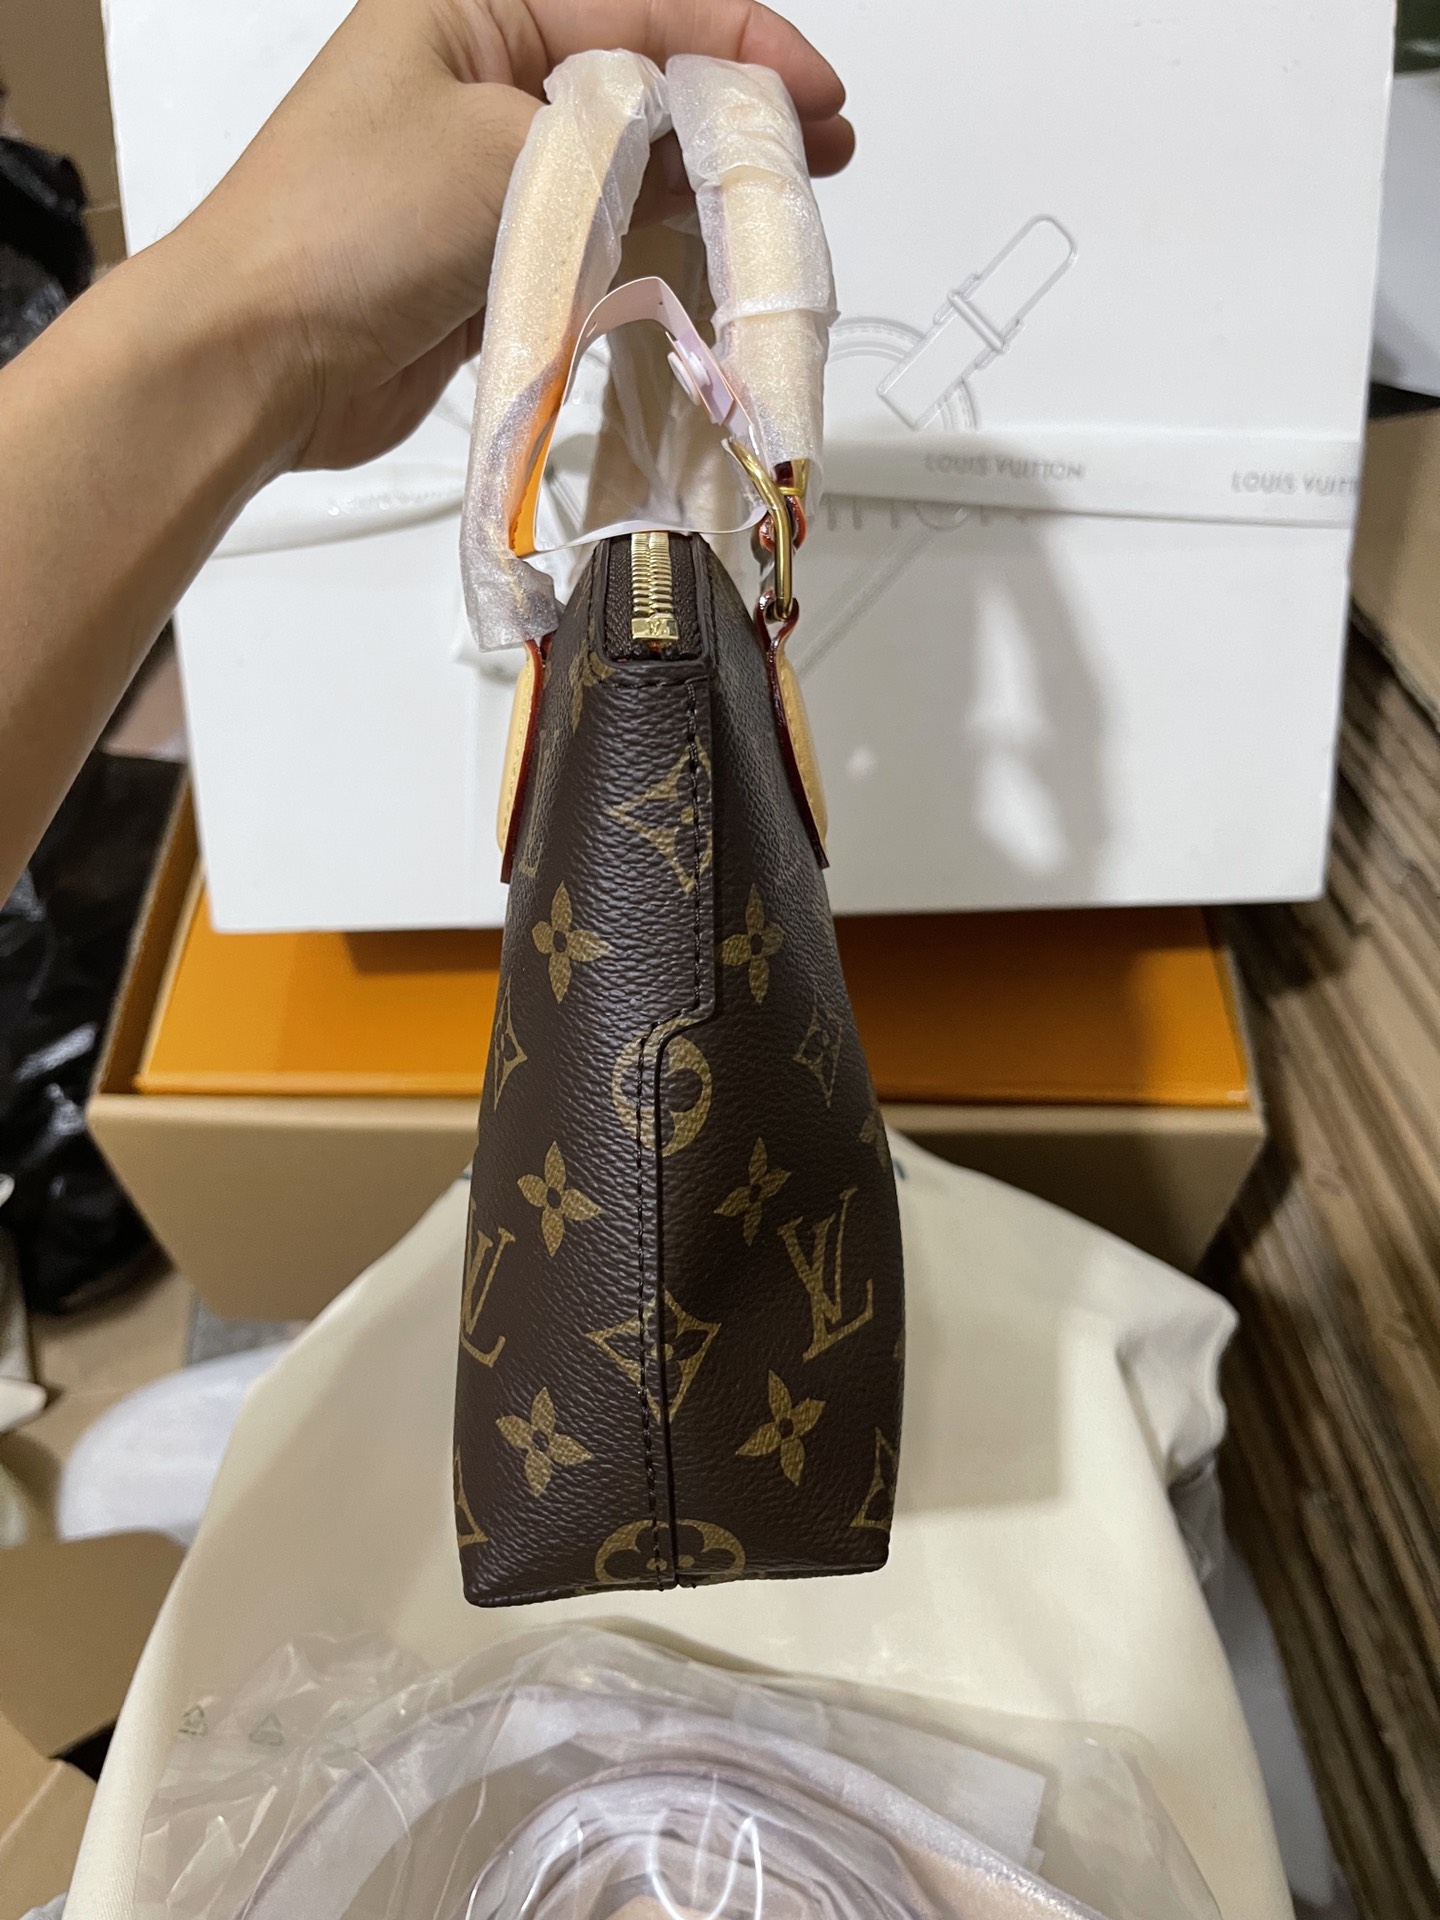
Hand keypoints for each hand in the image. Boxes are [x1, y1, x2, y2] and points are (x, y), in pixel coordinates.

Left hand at [175, 0, 852, 472]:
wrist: (258, 361)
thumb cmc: (341, 230)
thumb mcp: (508, 153)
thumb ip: (623, 141)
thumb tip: (705, 141)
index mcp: (473, 3)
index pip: (642, 4)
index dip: (743, 47)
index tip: (818, 95)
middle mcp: (482, 77)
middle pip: (643, 84)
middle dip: (731, 120)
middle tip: (815, 155)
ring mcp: (487, 172)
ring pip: (625, 171)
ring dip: (698, 196)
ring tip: (770, 221)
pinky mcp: (491, 260)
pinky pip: (594, 245)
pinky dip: (647, 255)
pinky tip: (699, 265)